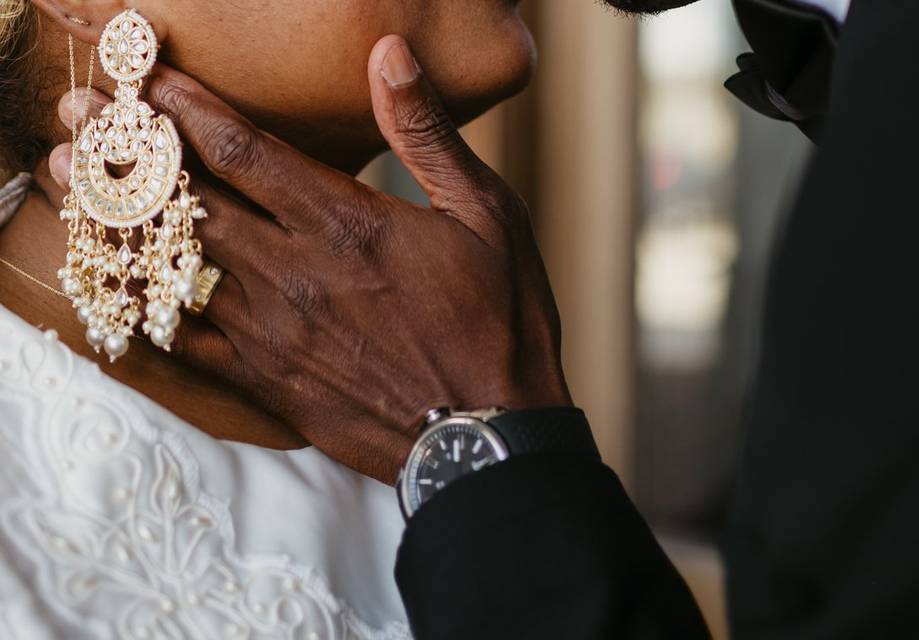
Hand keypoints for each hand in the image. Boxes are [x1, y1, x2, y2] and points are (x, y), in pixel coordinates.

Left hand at [50, 36, 570, 483]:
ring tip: (67, 185)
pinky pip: (187, 343)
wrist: (485, 437)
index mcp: (347, 222)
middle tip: (75, 117)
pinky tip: (112, 288)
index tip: (144, 78)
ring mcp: (274, 331)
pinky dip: (143, 310)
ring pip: (171, 265)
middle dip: (124, 153)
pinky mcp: (269, 381)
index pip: (242, 150)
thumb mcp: (488, 216)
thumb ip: (427, 135)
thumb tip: (390, 54)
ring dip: (114, 220)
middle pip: (187, 201)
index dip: (186, 108)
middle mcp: (295, 271)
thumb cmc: (498, 322)